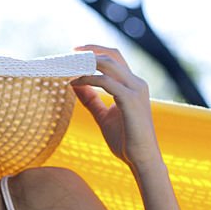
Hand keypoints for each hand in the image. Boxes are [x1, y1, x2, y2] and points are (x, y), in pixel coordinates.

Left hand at [70, 45, 161, 171]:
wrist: (142, 159)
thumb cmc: (126, 140)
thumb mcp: (103, 116)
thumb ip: (91, 100)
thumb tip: (75, 84)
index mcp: (133, 85)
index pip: (115, 58)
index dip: (96, 51)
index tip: (76, 52)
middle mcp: (137, 83)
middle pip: (112, 55)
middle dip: (90, 50)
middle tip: (69, 54)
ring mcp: (135, 90)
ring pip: (108, 64)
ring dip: (86, 63)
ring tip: (68, 66)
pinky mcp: (130, 100)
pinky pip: (105, 82)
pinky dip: (88, 79)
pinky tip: (75, 83)